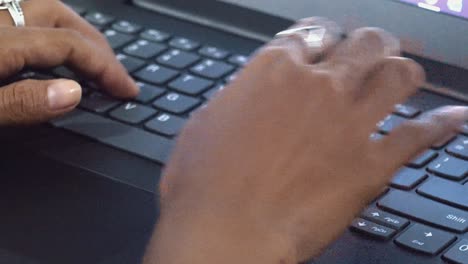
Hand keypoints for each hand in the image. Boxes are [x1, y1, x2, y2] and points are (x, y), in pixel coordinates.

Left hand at [0, 0, 137, 123]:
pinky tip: (47, 58)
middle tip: (115, 73)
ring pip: (36, 11)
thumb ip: (21, 102)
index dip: (104, 66)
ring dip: (71, 32)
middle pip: (55, 14)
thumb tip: (73, 93)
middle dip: (95, 43)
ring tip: (90, 60)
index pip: (67, 44)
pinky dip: (44, 36)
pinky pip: (17, 22)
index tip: (127, 90)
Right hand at [144, 18, 467, 263]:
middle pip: (363, 43)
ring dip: (402, 73)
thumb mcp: (205, 124)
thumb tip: (250, 95)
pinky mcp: (370, 164)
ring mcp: (348, 123)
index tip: (325, 45)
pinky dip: (441, 124)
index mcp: (274, 72)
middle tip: (369, 55)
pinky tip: (453, 118)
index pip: (311, 35)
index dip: (321, 38)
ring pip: (399, 76)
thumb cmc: (202, 183)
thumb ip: (239, 100)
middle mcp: (317, 87)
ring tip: (402, 79)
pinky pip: (421, 134)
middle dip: (369, 46)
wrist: (224, 230)